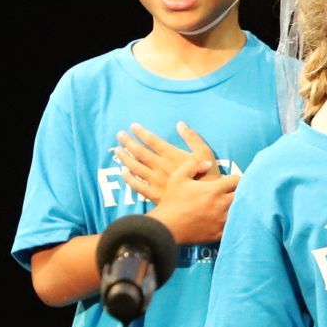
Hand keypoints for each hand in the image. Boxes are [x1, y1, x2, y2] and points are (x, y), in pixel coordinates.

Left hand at [118, 122, 236, 244]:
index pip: (152, 141)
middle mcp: (160, 167)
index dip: (141, 133)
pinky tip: (123, 172)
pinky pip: (137, 186)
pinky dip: (129, 178)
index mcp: (172, 155)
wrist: (206, 202)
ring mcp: (155, 181)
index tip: (132, 126)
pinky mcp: (154, 194)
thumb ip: (192, 138)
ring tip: (117, 150)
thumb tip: (180, 124)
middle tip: (119, 135)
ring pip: (135, 167)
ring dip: (125, 157)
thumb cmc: (208, 176)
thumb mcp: (205, 153)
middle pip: (140, 152)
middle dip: (128, 142)